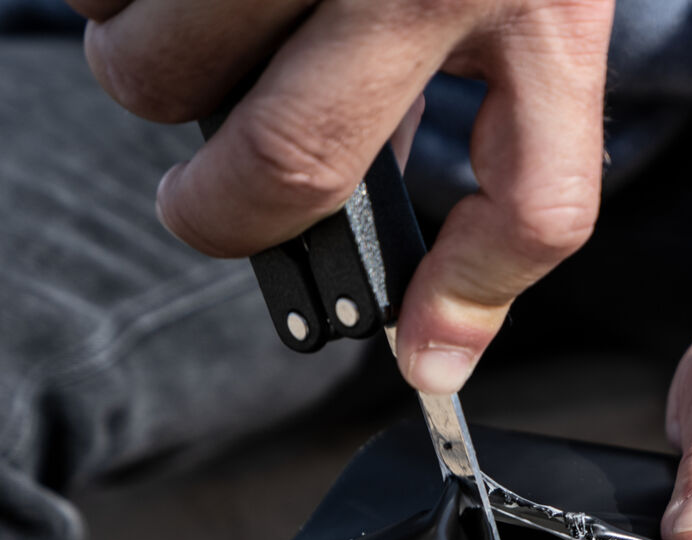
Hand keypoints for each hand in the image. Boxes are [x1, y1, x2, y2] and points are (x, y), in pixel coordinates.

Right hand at [71, 0, 614, 393]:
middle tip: (210, 200)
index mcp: (541, 5)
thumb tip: (432, 320)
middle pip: (289, 164)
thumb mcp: (541, 2)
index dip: (468, 297)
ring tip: (195, 42)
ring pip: (159, 67)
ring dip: (149, 78)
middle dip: (219, 212)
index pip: (537, 203)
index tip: (417, 351)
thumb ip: (498, 134)